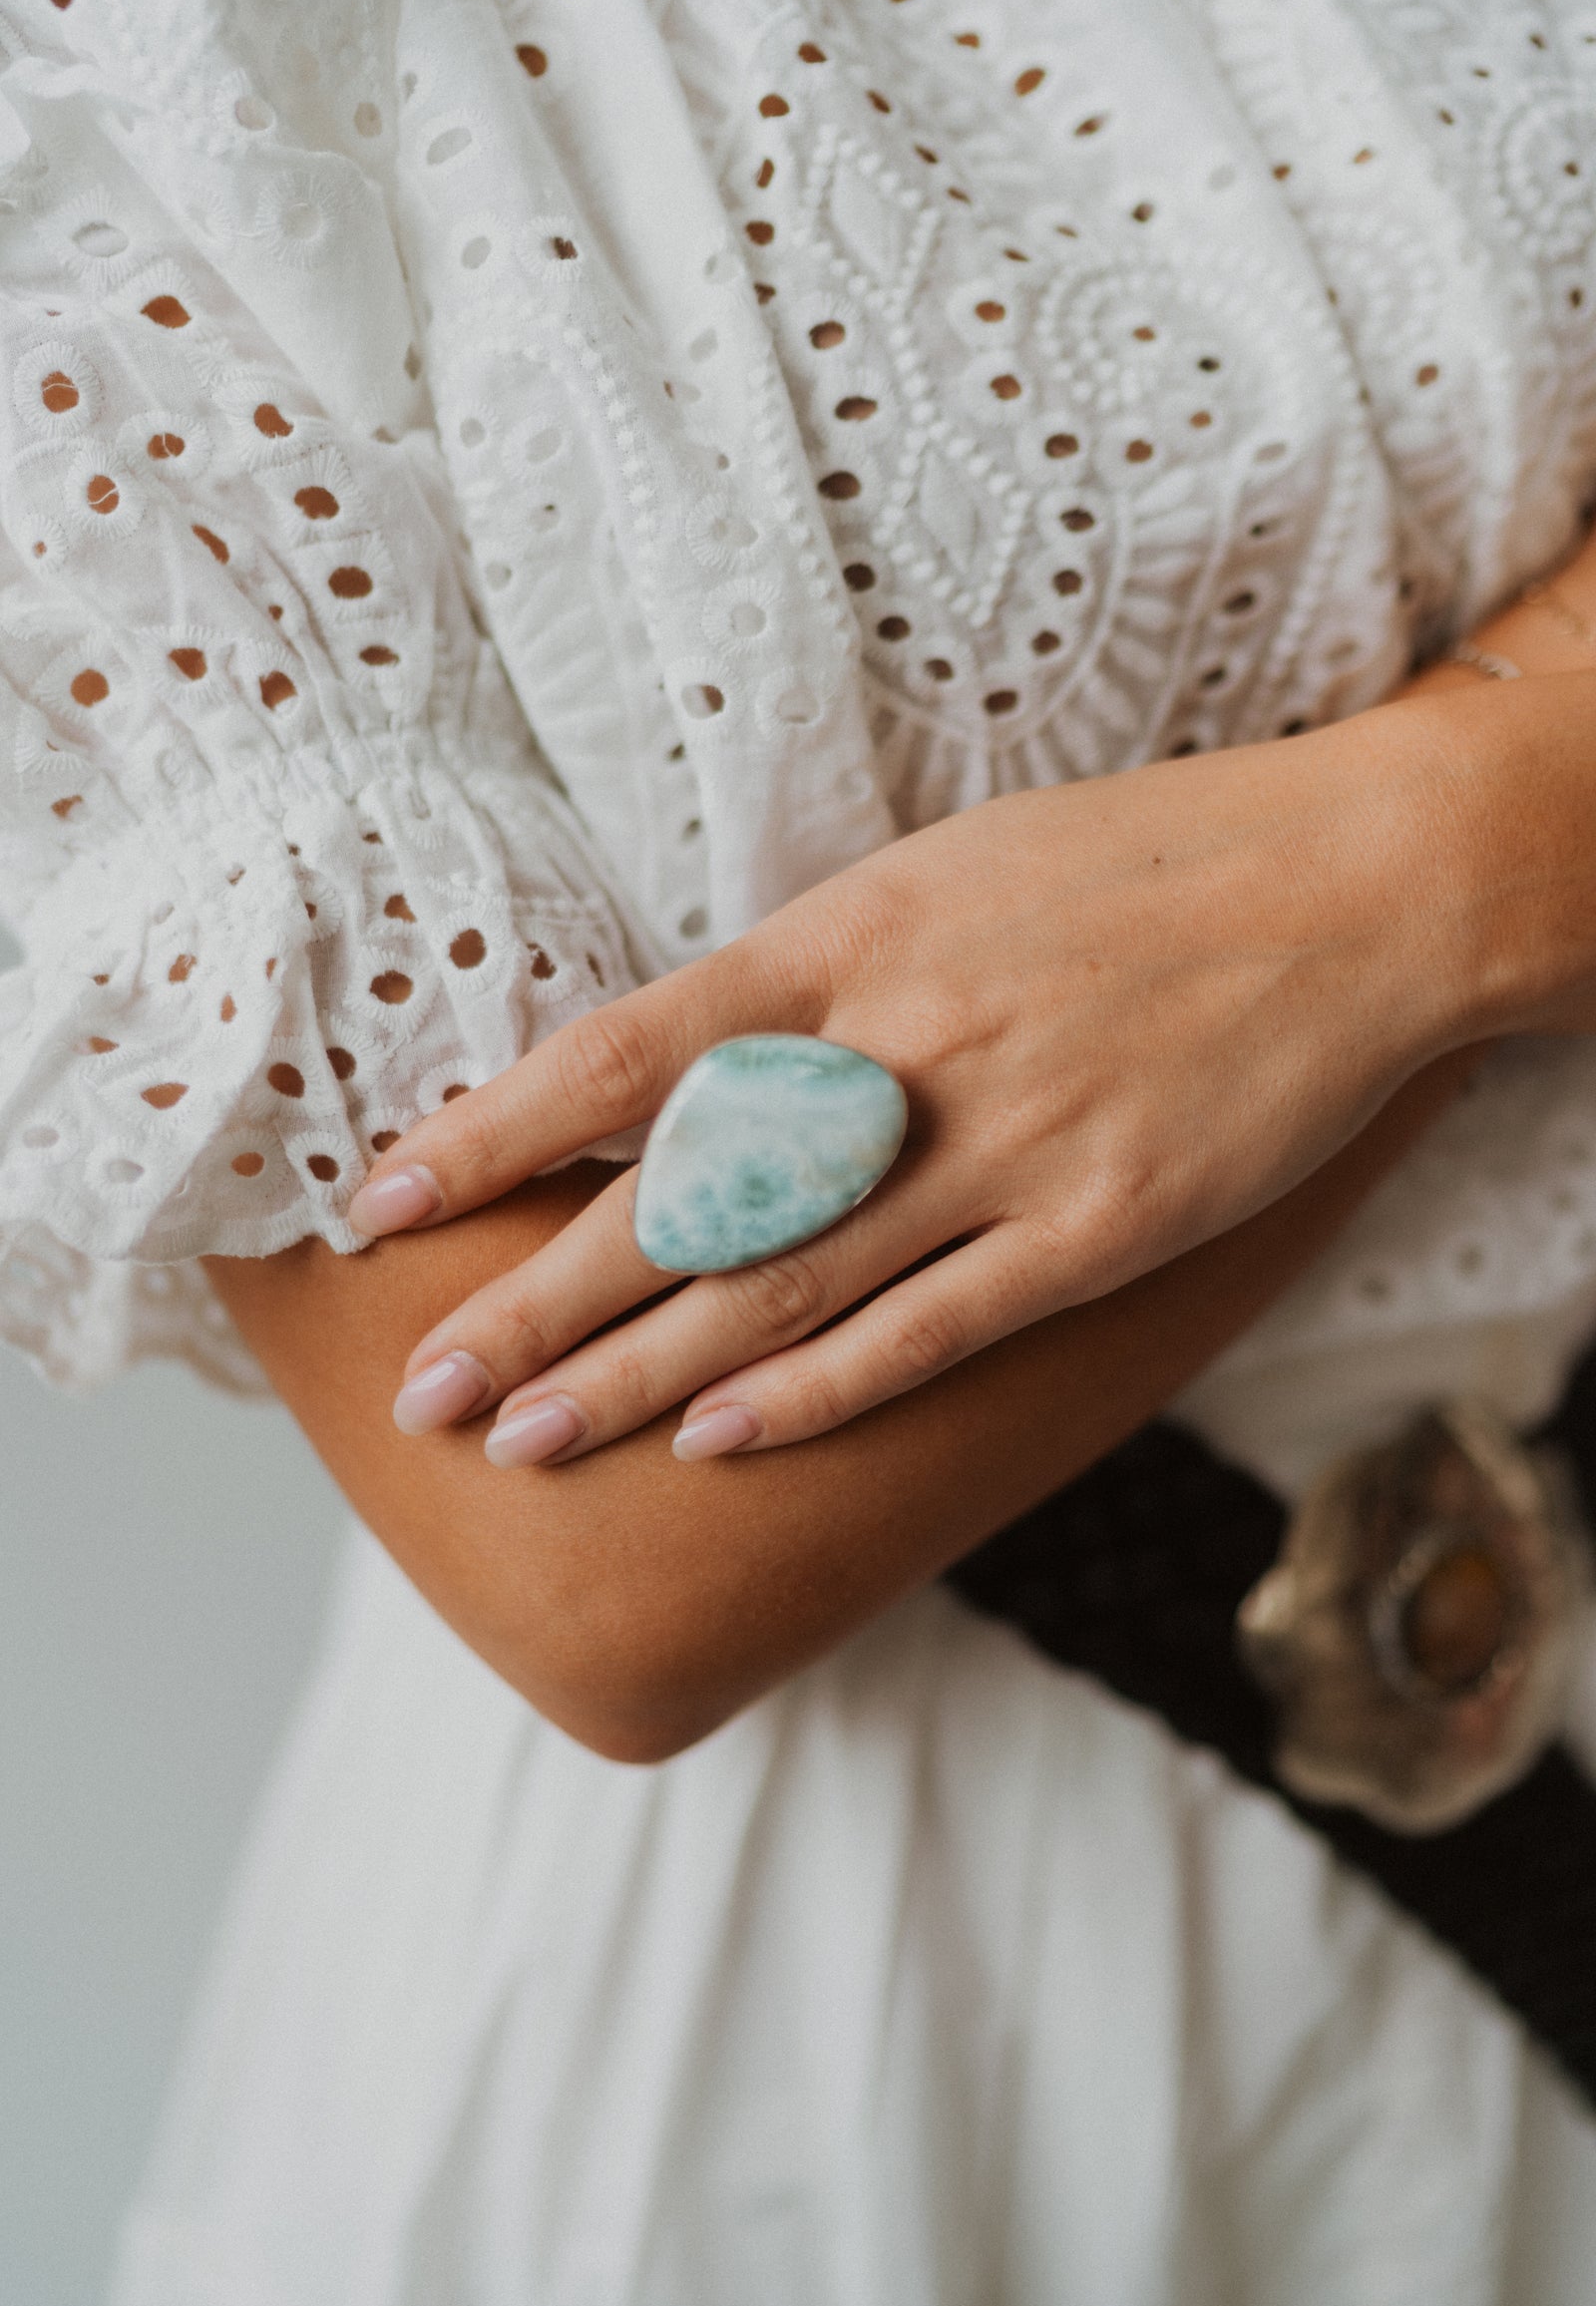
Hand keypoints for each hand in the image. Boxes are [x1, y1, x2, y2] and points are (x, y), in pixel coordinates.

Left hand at [349, 688, 1505, 1465]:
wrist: (1359, 887)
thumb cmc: (1136, 866)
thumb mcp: (942, 874)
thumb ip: (809, 978)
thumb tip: (673, 1073)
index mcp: (854, 935)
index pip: (630, 1048)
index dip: (497, 1134)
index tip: (385, 1203)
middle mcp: (909, 1043)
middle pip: (682, 1195)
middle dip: (536, 1301)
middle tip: (424, 1391)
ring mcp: (1007, 1144)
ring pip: (784, 1281)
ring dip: (638, 1374)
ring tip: (521, 1439)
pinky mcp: (1099, 1229)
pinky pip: (931, 1329)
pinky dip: (817, 1391)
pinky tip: (717, 1440)